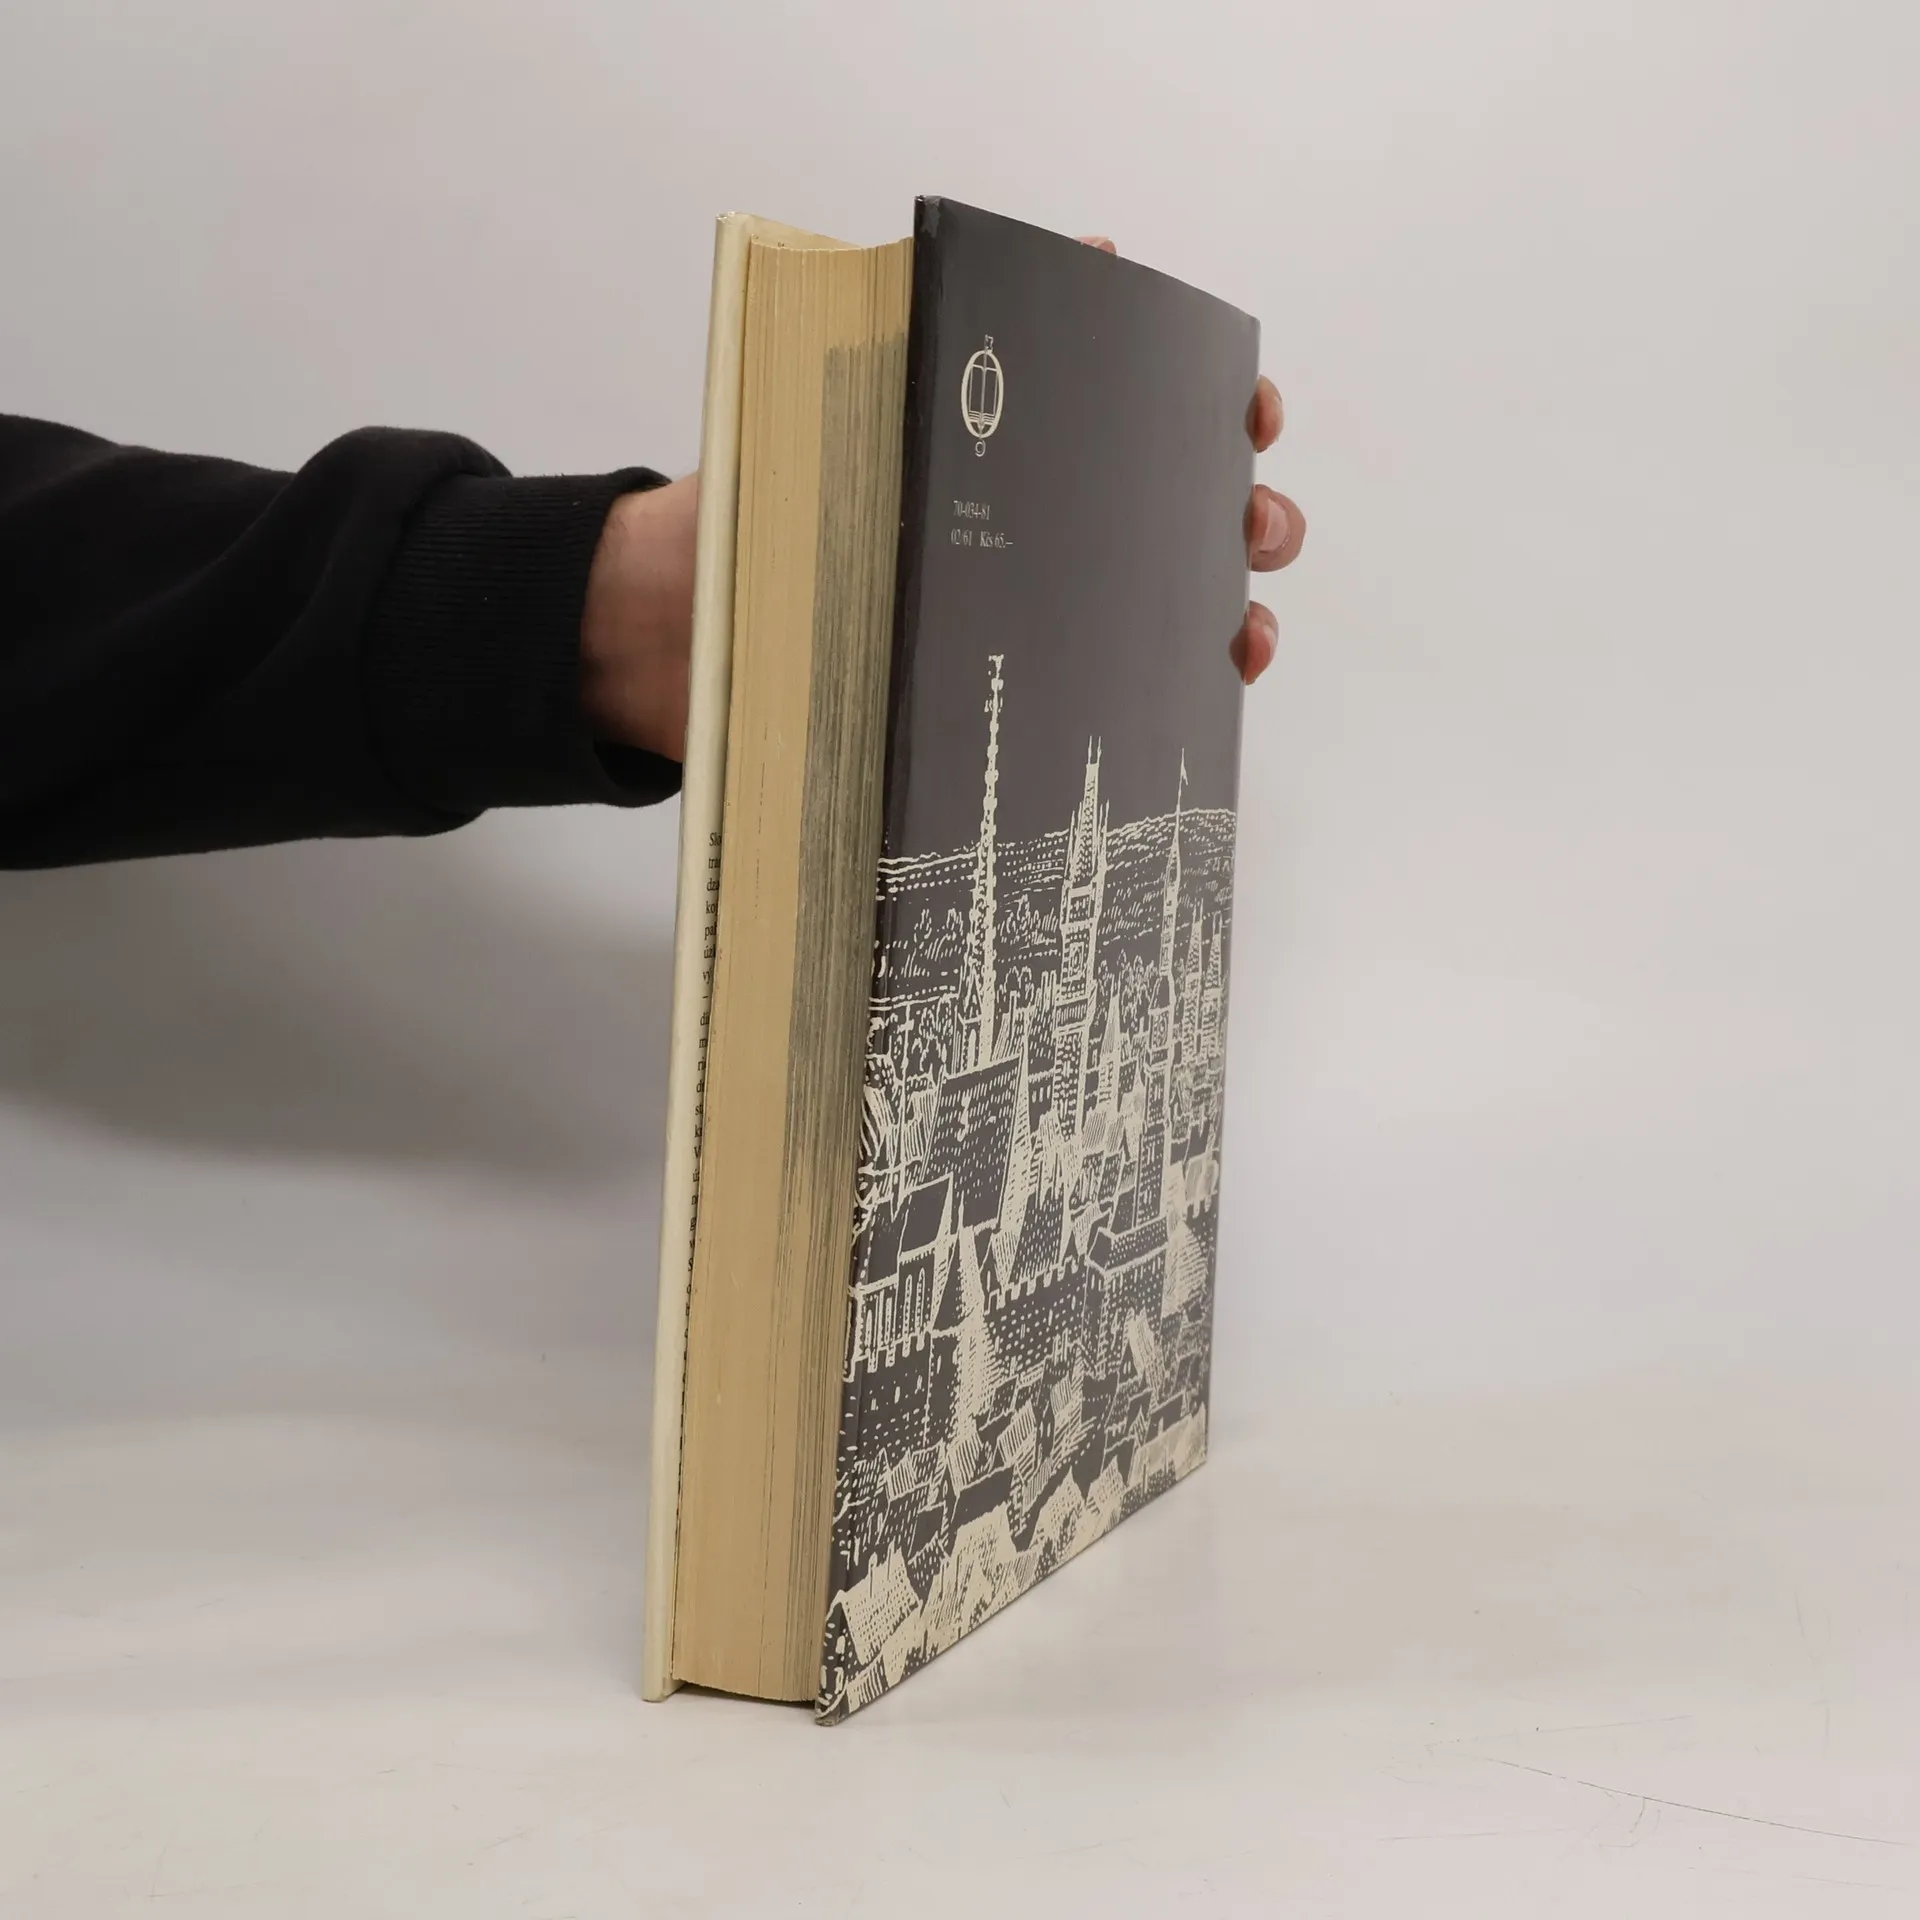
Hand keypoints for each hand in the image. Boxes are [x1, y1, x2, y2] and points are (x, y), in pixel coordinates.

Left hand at [583, 240, 1305, 758]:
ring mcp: (1013, 634)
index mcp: (995, 464)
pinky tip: (1200, 692)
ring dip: (1220, 613)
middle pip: (1160, 523)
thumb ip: (951, 332)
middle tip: (1251, 523)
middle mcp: (1019, 545)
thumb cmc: (746, 512)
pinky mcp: (990, 718)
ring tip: (1240, 623)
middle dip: (1233, 514)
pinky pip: (1097, 713)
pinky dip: (1167, 704)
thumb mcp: (847, 403)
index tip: (1242, 411)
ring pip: (1151, 620)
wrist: (659, 640)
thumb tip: (1090, 256)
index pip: (1128, 425)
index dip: (1204, 412)